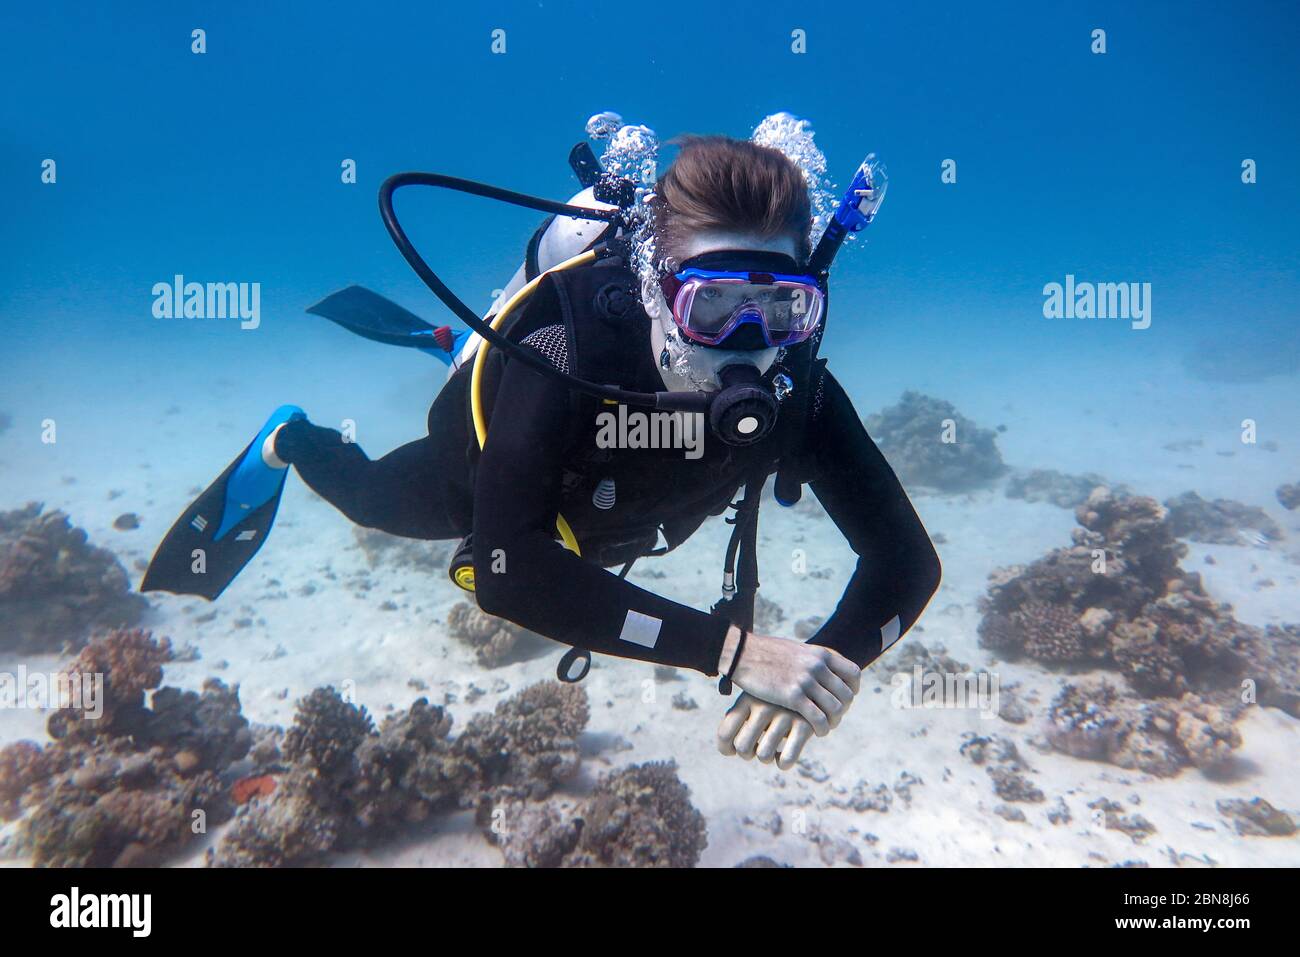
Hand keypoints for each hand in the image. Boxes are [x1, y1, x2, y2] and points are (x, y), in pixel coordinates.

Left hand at [717, 693, 814, 770]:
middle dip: (747, 754)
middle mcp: (764, 706)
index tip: (732, 751)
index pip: (725, 733)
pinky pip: (786, 759)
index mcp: (747, 698)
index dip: (726, 748)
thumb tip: (727, 748)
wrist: (814, 676)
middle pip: (743, 748)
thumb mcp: (756, 694)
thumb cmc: (776, 691)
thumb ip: (739, 715)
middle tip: (755, 750)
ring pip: (763, 755)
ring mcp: (784, 715)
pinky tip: (784, 756)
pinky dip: (783, 763)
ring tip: (771, 751)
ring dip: (766, 758)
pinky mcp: (805, 725)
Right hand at [718, 628, 860, 734]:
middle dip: (843, 709)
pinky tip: (817, 732)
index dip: (853, 689)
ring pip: (835, 708)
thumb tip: (823, 667)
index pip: (853, 673)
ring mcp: (806, 680)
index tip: (845, 698)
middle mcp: (817, 666)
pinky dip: (822, 728)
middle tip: (834, 716)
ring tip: (826, 726)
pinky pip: (818, 718)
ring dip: (834, 721)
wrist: (743, 653)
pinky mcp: (792, 696)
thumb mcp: (796, 649)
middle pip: (846, 694)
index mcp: (820, 653)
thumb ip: (812, 659)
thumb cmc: (766, 652)